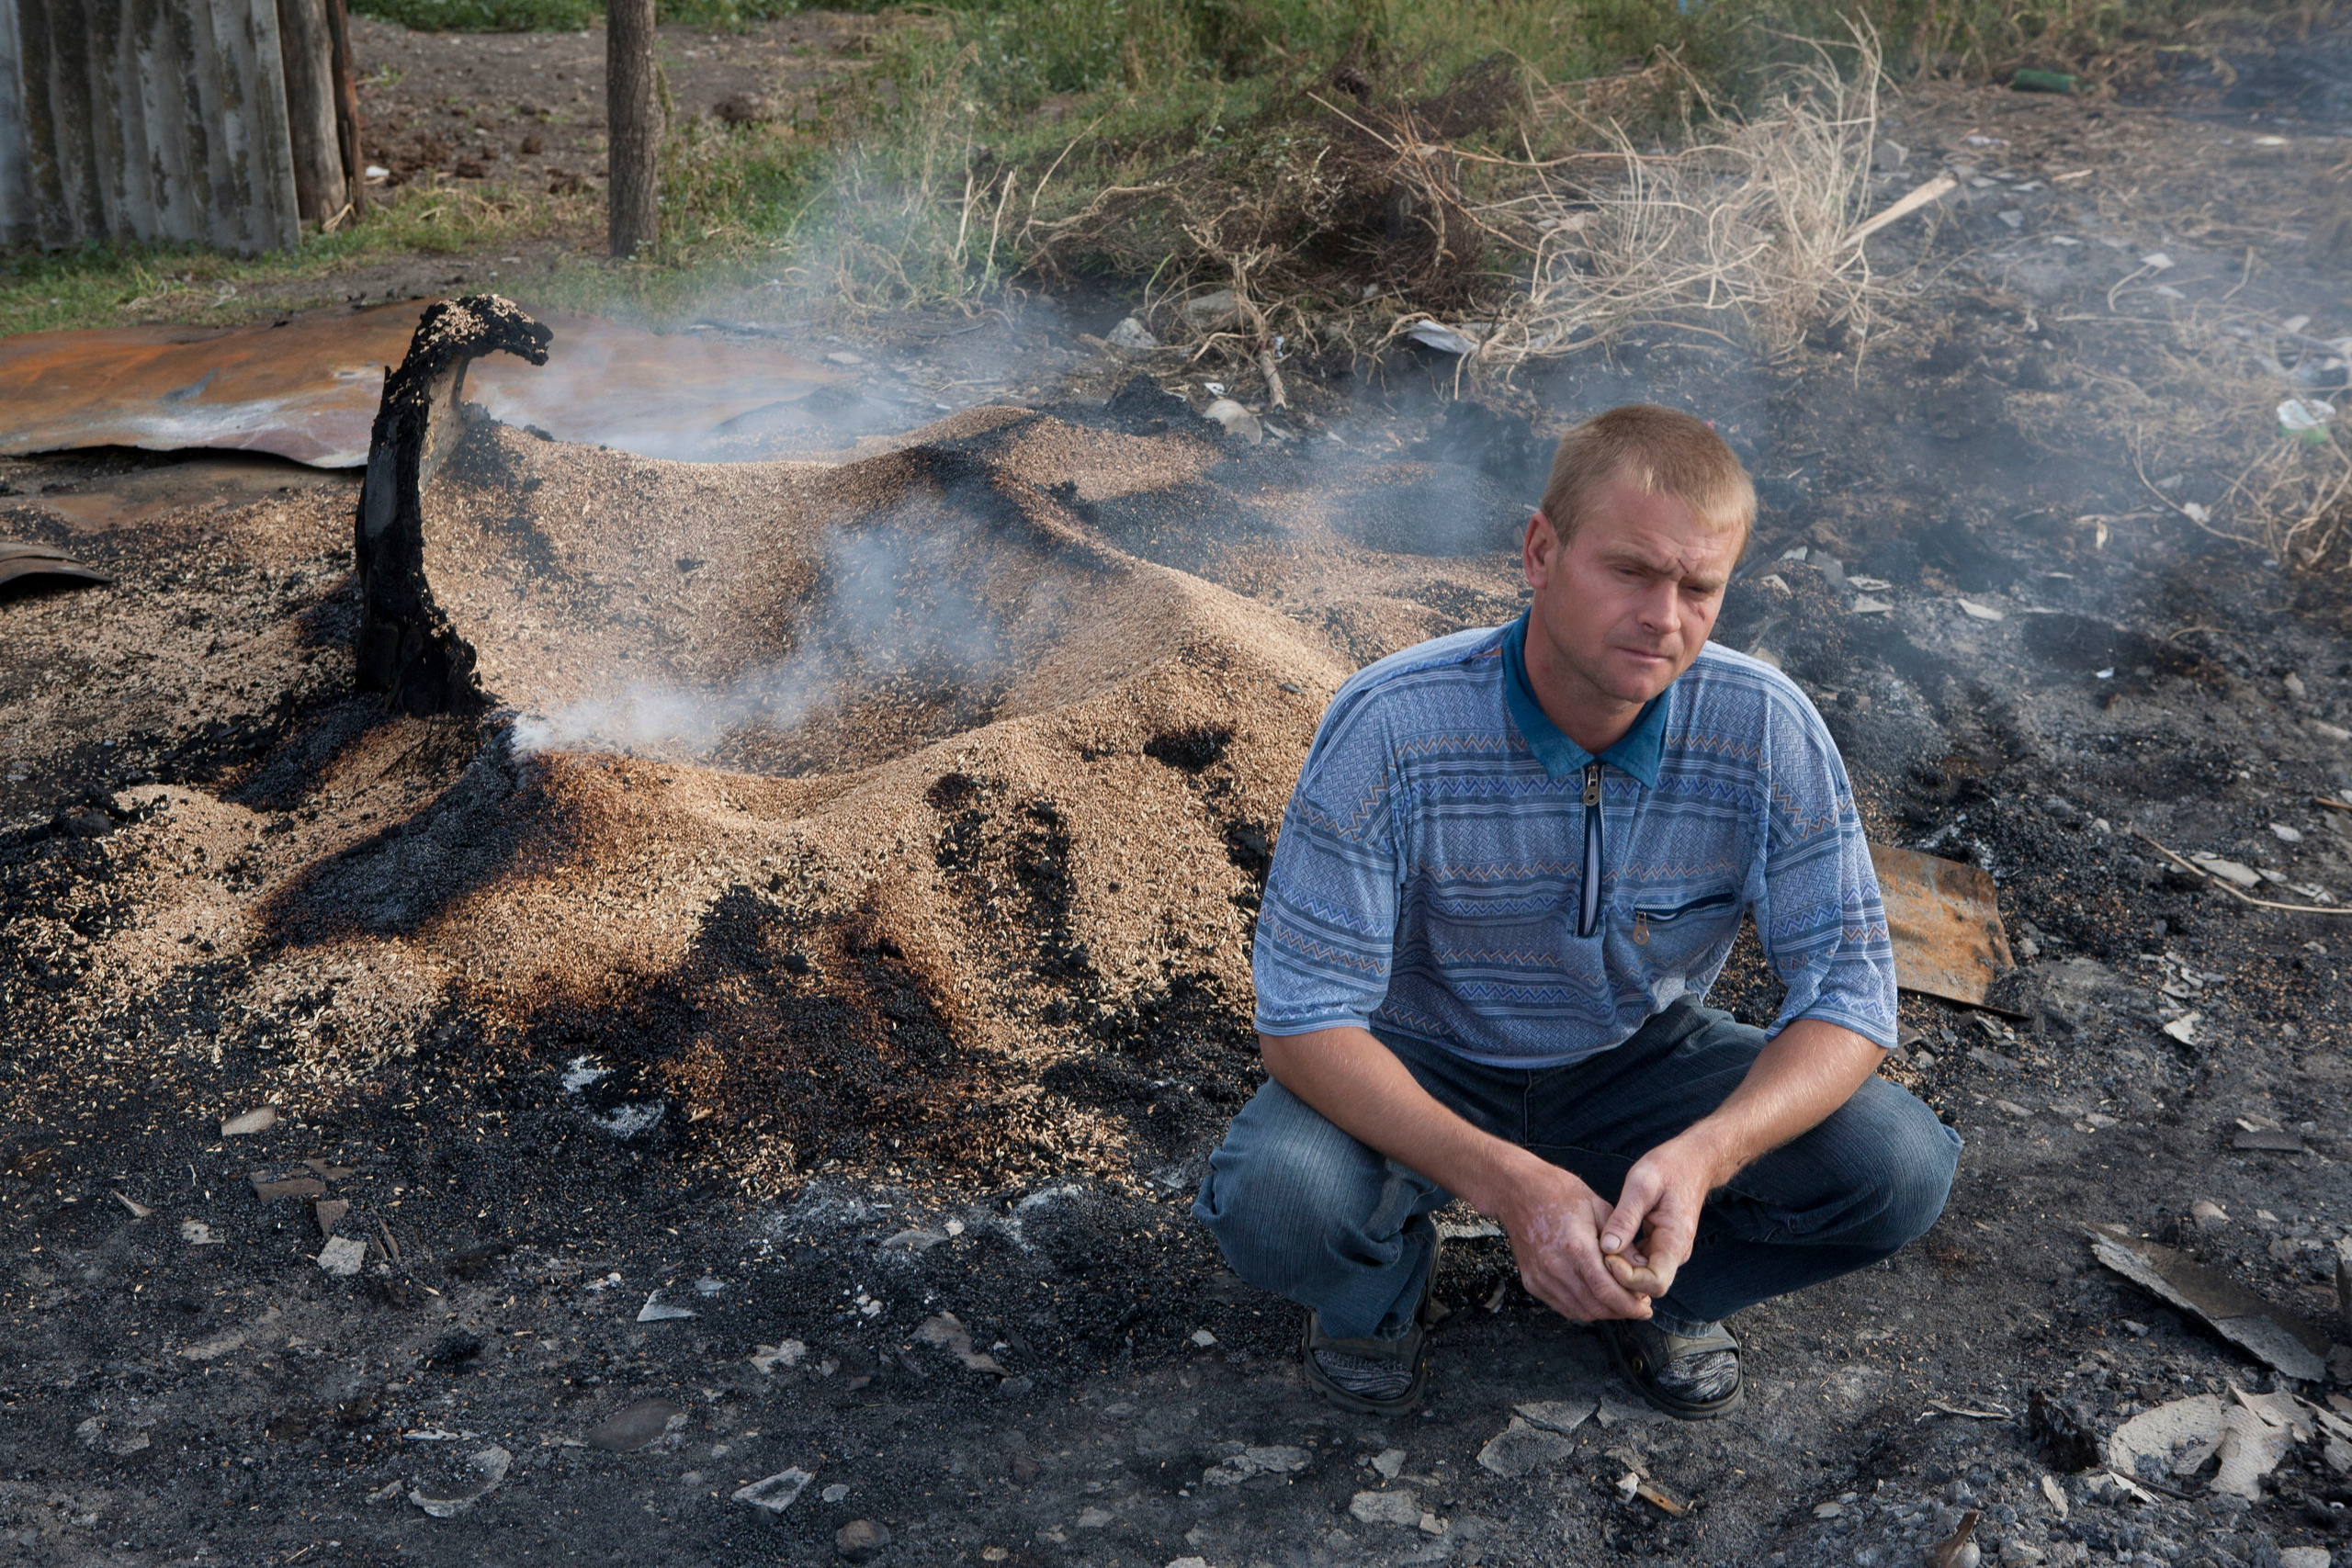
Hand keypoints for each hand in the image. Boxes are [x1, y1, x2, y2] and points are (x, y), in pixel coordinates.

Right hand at [1492, 1159, 1656, 1322]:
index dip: (1630, 1305)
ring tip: (1619, 1301)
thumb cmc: (1559, 1193)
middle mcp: (1555, 1267)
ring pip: (1579, 1312)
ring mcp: (1541, 1277)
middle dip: (1621, 1311)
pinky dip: (1583, 1307)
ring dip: (1603, 1312)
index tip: (1645, 1307)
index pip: (1606, 1291)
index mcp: (1575, 1247)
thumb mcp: (1599, 1208)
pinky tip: (1595, 1296)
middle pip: (1595, 1307)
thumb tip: (1643, 1268)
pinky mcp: (1532, 1282)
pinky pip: (1563, 1306)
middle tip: (1638, 1305)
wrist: (1518, 1191)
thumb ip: (1622, 1242)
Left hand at [1594, 1137, 1718, 1300]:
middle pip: (1647, 1285)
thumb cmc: (1670, 1167)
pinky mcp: (1660, 1245)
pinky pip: (1641, 1262)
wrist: (1694, 1160)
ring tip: (1598, 1247)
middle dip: (1619, 1276)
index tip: (1607, 1256)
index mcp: (1675, 1242)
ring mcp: (1669, 1251)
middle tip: (1597, 1252)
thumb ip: (1625, 1217)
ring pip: (1642, 1276)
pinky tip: (1607, 1241)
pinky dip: (1623, 1258)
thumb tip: (1606, 1248)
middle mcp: (1675, 1253)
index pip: (1654, 1283)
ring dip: (1620, 1268)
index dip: (1627, 1278)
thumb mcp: (1642, 1183)